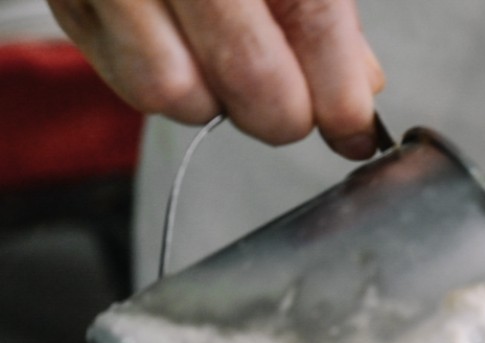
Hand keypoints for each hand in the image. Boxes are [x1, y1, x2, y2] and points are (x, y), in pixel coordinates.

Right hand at [47, 0, 385, 158]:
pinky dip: (169, 87)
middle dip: (285, 114)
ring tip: (228, 66)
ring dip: (217, 104)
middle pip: (248, 74)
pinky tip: (183, 51)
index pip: (311, 16)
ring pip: (176, 93)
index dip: (340, 91)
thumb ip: (319, 9)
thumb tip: (357, 91)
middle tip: (295, 108)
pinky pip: (128, 82)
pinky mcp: (70, 1)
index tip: (356, 131)